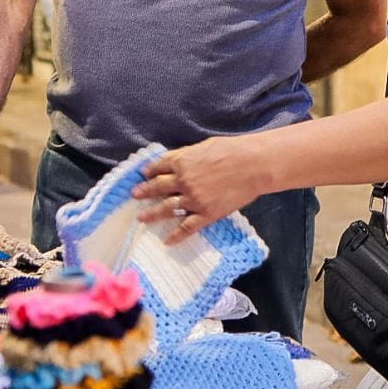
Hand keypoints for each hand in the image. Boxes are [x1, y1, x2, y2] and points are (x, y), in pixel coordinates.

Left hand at [133, 136, 267, 244]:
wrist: (252, 165)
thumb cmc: (231, 150)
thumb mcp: (203, 147)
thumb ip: (187, 155)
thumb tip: (176, 160)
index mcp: (182, 162)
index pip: (159, 167)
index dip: (149, 171)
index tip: (143, 175)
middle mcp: (183, 181)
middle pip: (158, 187)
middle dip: (145, 192)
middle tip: (134, 195)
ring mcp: (193, 199)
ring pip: (167, 208)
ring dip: (152, 214)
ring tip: (141, 218)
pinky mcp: (206, 214)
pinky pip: (187, 227)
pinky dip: (176, 235)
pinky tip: (167, 241)